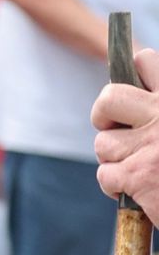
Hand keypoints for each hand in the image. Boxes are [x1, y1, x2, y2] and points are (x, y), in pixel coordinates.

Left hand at [93, 48, 158, 214]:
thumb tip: (140, 93)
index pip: (145, 61)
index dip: (133, 79)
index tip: (136, 95)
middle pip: (109, 98)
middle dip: (104, 116)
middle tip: (117, 131)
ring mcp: (150, 146)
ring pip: (104, 143)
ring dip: (115, 159)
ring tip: (140, 169)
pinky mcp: (138, 175)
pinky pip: (106, 174)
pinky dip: (116, 187)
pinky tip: (138, 192)